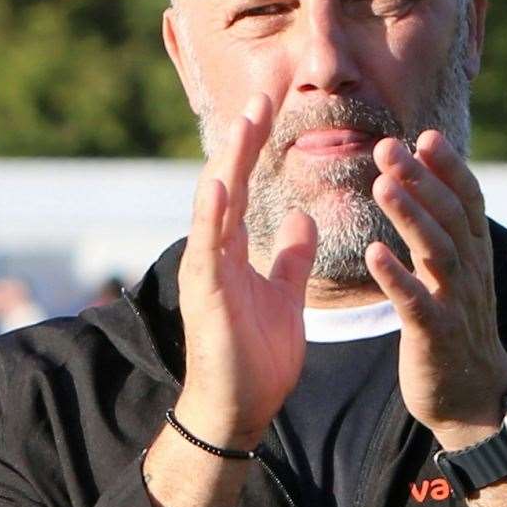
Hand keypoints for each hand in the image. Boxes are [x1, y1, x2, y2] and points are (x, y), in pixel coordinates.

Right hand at [174, 95, 316, 450]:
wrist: (238, 411)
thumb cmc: (256, 359)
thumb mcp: (284, 295)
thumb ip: (290, 257)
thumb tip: (301, 217)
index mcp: (232, 252)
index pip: (242, 188)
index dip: (254, 148)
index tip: (269, 108)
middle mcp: (214, 253)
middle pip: (227, 184)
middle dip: (243, 141)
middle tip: (260, 96)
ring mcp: (206, 271)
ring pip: (215, 206)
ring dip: (229, 163)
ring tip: (243, 122)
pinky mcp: (205, 294)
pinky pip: (208, 246)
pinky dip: (211, 213)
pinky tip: (219, 182)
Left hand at [366, 130, 506, 449]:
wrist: (473, 398)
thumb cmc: (456, 330)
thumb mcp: (456, 275)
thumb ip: (443, 231)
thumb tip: (423, 181)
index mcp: (475, 255)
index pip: (468, 201)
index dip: (449, 168)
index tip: (425, 135)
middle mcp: (470, 274)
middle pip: (450, 217)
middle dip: (422, 179)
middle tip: (390, 147)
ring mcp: (455, 304)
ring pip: (437, 252)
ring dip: (411, 216)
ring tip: (383, 185)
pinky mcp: (435, 336)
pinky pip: (416, 303)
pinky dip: (397, 277)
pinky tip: (373, 254)